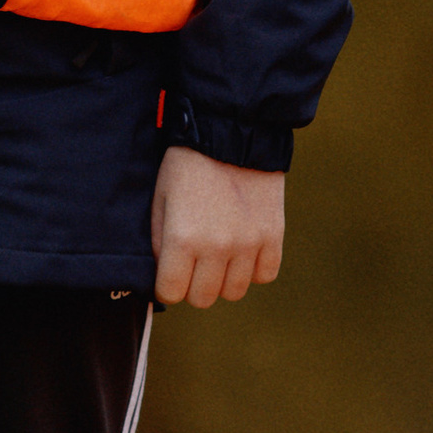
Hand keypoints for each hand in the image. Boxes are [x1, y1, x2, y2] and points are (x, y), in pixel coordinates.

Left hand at [150, 146, 284, 310]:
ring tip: (218, 255)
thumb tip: (164, 275)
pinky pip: (264, 275)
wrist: (232, 134)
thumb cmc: (187, 166)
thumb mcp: (160, 200)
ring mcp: (248, 243)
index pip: (170, 293)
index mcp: (182, 238)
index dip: (166, 286)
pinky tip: (243, 250)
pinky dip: (253, 269)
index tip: (169, 275)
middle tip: (192, 264)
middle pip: (202, 298)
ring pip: (233, 292)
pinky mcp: (273, 235)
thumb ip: (159, 242)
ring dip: (222, 279)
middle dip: (192, 285)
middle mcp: (217, 247)